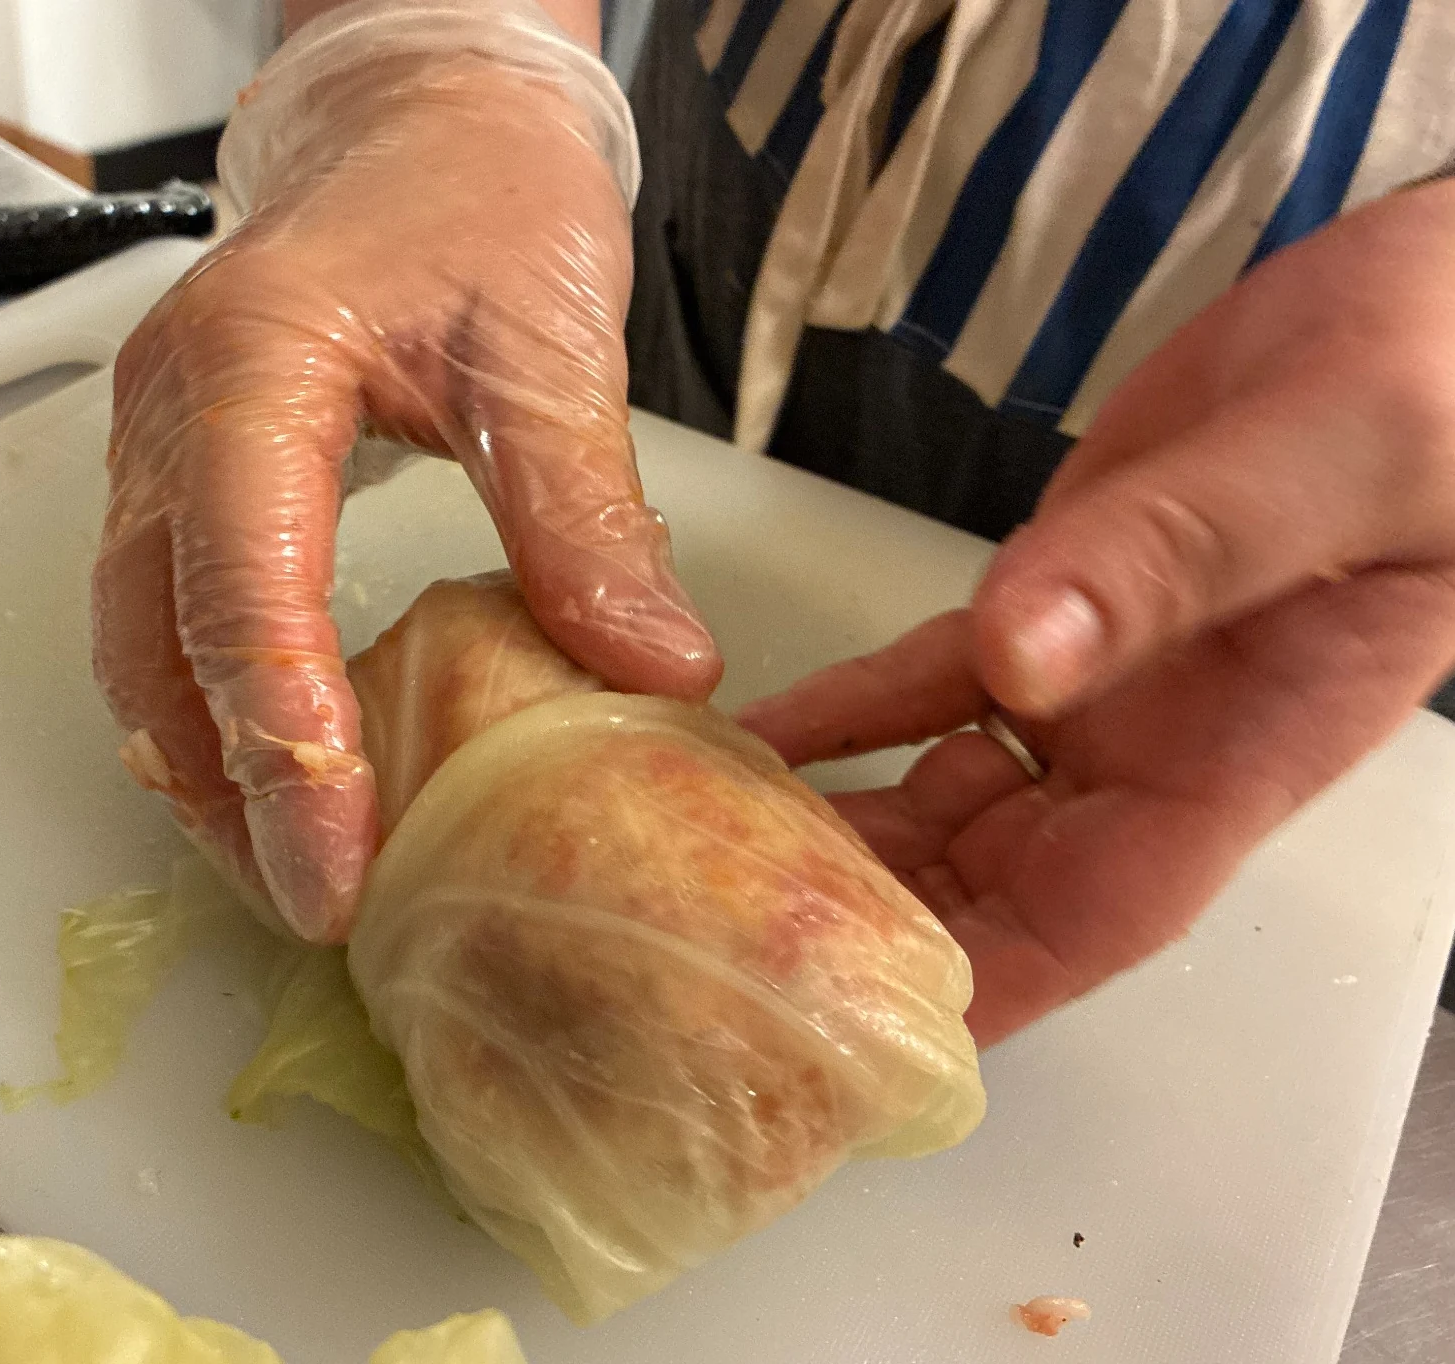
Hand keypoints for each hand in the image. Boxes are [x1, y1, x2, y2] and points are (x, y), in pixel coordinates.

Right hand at [94, 40, 718, 942]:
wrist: (423, 120)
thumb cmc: (480, 194)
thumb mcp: (551, 342)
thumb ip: (585, 510)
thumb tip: (651, 669)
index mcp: (251, 364)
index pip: (241, 589)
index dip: (283, 748)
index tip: (331, 870)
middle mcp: (171, 412)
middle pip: (155, 642)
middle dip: (224, 788)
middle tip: (315, 899)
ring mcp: (157, 442)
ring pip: (135, 642)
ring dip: (201, 763)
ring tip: (293, 861)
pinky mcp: (178, 469)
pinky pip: (160, 612)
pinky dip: (207, 704)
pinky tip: (281, 764)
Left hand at [740, 179, 1454, 1045]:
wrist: (1444, 298)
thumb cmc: (1444, 382)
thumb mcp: (1338, 462)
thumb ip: (1182, 556)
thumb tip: (1019, 658)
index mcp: (1235, 758)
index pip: (1084, 922)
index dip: (967, 994)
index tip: (838, 1037)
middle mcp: (1155, 748)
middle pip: (983, 884)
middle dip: (855, 922)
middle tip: (703, 932)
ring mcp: (1102, 678)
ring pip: (943, 796)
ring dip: (831, 826)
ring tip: (688, 844)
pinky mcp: (1060, 594)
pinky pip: (931, 685)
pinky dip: (844, 714)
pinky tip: (746, 733)